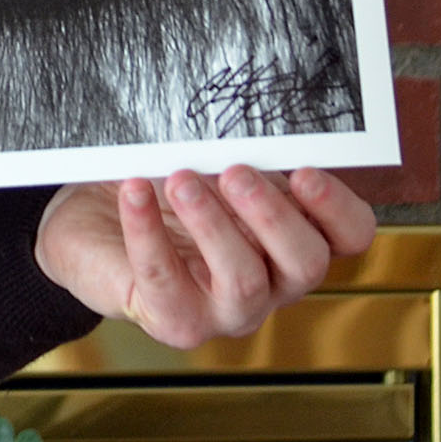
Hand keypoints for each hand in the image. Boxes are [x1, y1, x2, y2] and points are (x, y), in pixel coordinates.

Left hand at [33, 166, 374, 350]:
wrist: (91, 228)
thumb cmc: (160, 192)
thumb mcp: (205, 164)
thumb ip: (234, 152)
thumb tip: (240, 121)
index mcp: (292, 239)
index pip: (348, 237)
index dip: (338, 209)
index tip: (306, 172)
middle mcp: (272, 282)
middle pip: (306, 263)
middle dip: (273, 215)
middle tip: (235, 173)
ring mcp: (226, 310)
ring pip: (243, 280)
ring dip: (212, 224)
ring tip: (180, 179)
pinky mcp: (176, 320)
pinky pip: (165, 278)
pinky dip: (147, 231)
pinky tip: (134, 192)